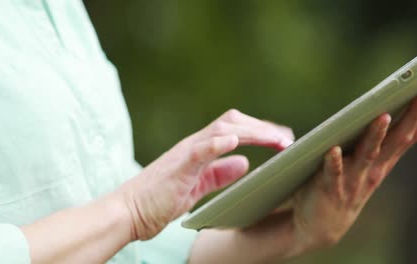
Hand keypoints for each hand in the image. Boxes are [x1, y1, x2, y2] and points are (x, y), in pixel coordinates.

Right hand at [116, 109, 294, 239]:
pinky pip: (198, 150)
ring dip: (252, 132)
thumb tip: (245, 162)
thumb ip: (219, 173)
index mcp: (200, 150)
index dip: (260, 131)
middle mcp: (195, 145)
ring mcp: (185, 153)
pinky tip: (235, 141)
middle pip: (233, 122)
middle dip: (263, 128)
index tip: (282, 140)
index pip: (234, 129)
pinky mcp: (177, 166)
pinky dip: (217, 143)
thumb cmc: (160, 200)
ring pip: (222, 130)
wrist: (128, 212)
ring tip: (276, 140)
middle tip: (288, 139)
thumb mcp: (198, 187)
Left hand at [238, 87, 416, 260]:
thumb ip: (368, 140)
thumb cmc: (341, 184)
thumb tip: (373, 111)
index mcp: (382, 162)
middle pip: (397, 140)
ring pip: (367, 155)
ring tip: (384, 116)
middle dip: (414, 115)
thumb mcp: (361, 162)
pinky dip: (333, 162)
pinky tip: (333, 149)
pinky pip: (332, 174)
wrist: (320, 225)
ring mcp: (353, 181)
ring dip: (376, 136)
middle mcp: (373, 170)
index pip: (409, 134)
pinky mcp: (329, 189)